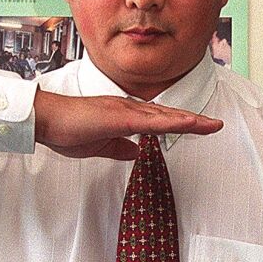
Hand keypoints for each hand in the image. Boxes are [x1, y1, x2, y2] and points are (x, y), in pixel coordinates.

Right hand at [34, 88, 221, 161]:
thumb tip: (137, 152)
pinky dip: (171, 122)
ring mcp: (124, 111)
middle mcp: (128, 109)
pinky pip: (150, 121)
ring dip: (189, 120)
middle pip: (168, 116)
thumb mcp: (100, 146)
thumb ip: (119, 148)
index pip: (158, 121)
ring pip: (164, 116)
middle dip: (194, 122)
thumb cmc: (67, 130)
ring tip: (212, 125)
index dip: (180, 124)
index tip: (200, 128)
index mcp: (124, 116)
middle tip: (217, 126)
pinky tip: (187, 124)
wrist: (46, 119)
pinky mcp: (118, 117)